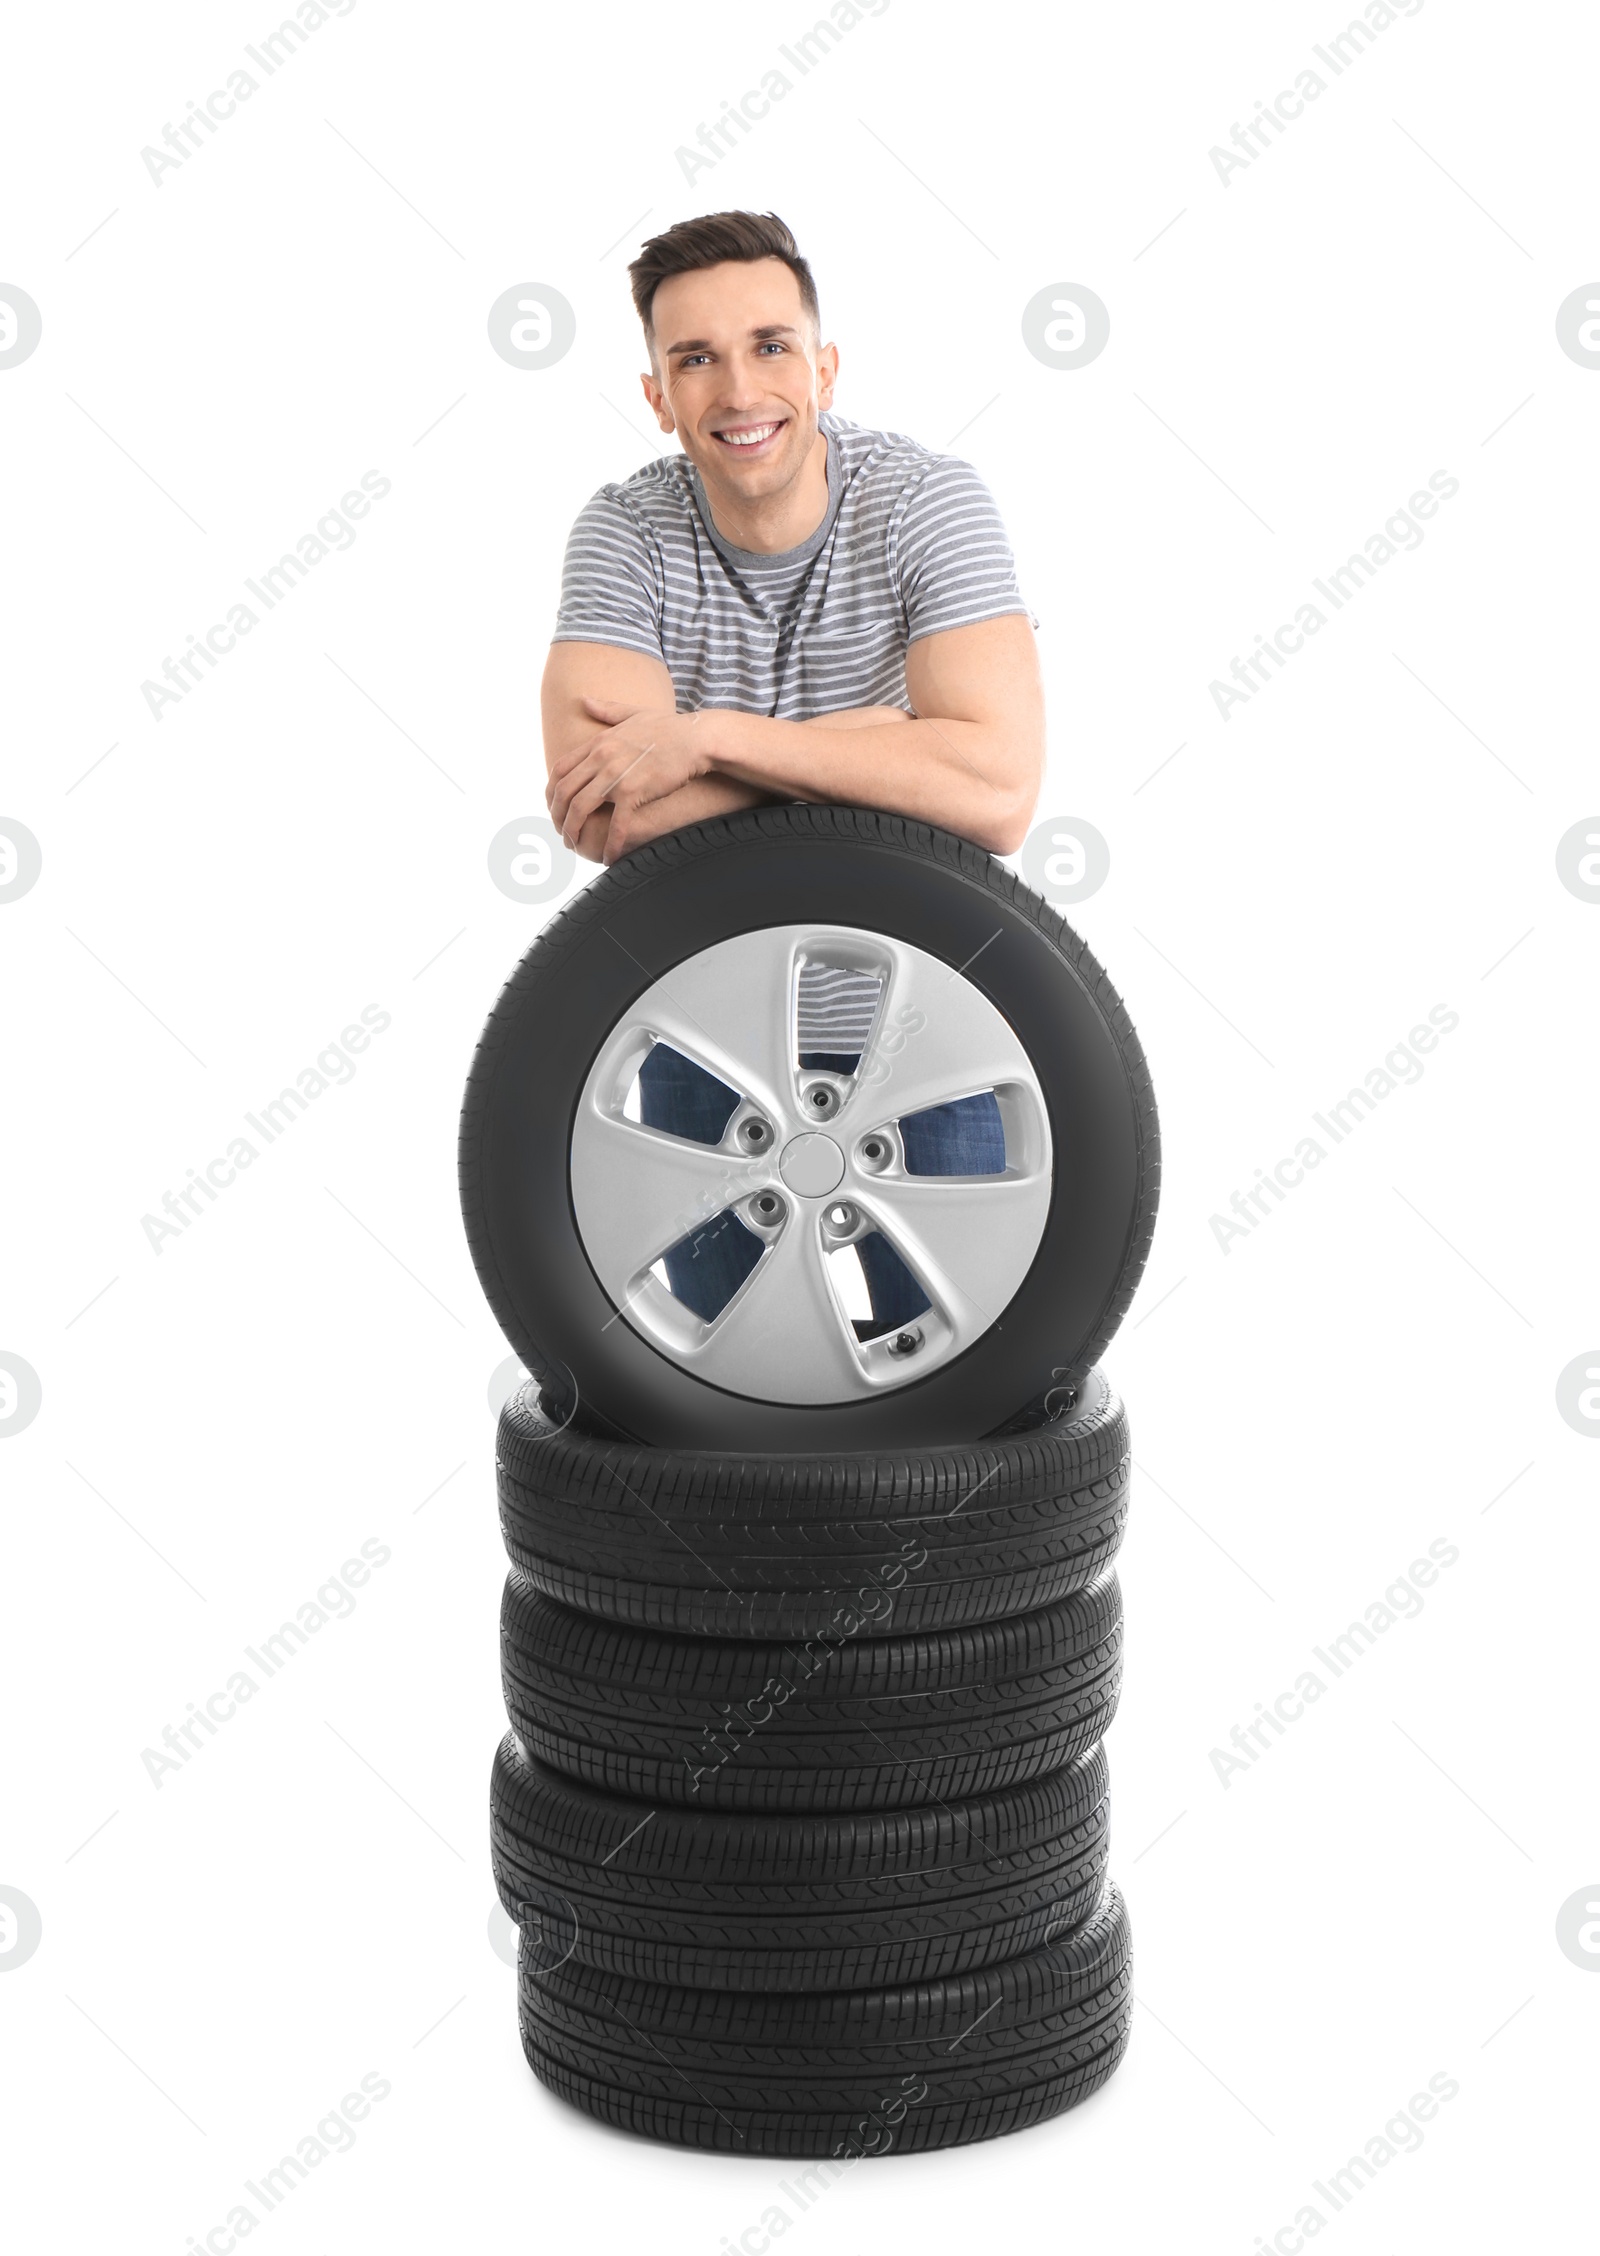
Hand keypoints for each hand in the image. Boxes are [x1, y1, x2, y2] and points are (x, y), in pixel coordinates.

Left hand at [545, 697, 713, 847]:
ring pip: (580, 808)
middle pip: (563, 791)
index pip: (559, 770)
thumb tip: (583, 700)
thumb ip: (606, 709)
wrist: (695, 738)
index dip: (551, 793)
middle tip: (561, 832)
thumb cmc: (669, 726)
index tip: (554, 808)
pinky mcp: (634, 792)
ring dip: (573, 830)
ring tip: (574, 845)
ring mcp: (615, 775)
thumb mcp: (632, 713)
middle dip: (557, 816)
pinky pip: (616, 824)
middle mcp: (600, 758)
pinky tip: (609, 858)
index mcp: (597, 742)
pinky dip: (610, 844)